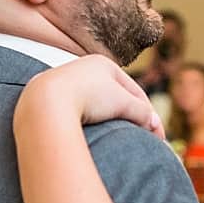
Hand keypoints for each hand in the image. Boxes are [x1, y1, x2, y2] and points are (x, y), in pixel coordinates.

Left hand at [19, 55, 164, 138]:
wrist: (46, 104)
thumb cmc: (87, 98)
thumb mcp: (122, 103)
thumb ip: (142, 112)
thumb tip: (152, 123)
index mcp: (102, 63)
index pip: (133, 90)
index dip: (148, 114)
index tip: (157, 136)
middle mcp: (82, 69)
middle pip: (114, 97)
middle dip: (129, 117)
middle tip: (141, 138)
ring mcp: (65, 84)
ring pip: (95, 106)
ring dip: (109, 122)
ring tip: (117, 139)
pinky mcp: (51, 101)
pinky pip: (77, 114)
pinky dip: (89, 124)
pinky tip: (92, 136)